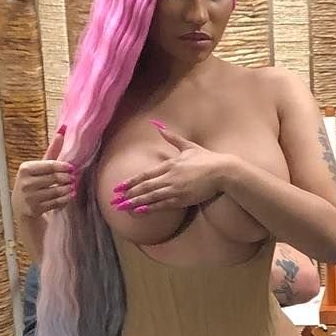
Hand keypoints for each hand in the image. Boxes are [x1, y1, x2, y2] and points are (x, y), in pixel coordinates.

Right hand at [13, 126, 74, 217]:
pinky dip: (65, 199)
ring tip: (72, 187)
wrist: (21, 208)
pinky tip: (68, 196)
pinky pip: (55, 203)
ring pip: (56, 191)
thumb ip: (52, 150)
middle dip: (67, 178)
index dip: (63, 166)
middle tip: (73, 178)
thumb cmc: (33, 183)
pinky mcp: (34, 210)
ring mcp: (29, 198)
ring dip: (67, 189)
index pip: (50, 165)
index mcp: (25, 169)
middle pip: (54, 178)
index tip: (72, 168)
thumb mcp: (40, 167)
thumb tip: (63, 129)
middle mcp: (25, 183)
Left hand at [111, 123, 227, 213]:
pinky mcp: (182, 199)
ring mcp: (175, 189)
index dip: (130, 182)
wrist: (222, 171)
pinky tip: (139, 211)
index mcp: (169, 165)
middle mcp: (169, 177)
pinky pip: (162, 205)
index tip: (118, 187)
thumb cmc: (206, 159)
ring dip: (134, 203)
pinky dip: (150, 208)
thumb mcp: (188, 146)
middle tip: (113, 201)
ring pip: (150, 197)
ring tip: (122, 208)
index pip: (145, 175)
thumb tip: (157, 125)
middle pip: (144, 187)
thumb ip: (171, 137)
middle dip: (127, 195)